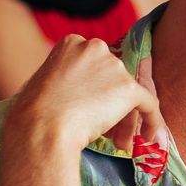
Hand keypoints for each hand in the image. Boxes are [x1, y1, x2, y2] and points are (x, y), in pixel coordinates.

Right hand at [5, 35, 160, 155]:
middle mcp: (96, 48)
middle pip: (113, 77)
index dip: (95, 89)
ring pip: (127, 94)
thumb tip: (80, 93)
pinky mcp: (129, 88)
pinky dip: (152, 120)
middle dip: (110, 103)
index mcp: (72, 42)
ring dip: (124, 118)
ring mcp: (114, 66)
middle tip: (106, 130)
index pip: (94, 65)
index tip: (89, 108)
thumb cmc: (33, 114)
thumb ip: (65, 79)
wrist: (43, 128)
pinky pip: (149, 104)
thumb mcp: (43, 83)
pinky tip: (148, 136)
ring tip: (117, 142)